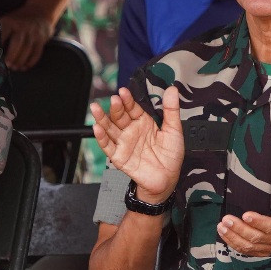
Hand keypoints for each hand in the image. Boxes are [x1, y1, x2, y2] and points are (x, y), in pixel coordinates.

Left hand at [0, 7, 53, 69]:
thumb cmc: (18, 20)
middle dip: (12, 55)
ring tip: (15, 68)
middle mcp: (22, 26)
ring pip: (27, 48)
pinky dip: (31, 61)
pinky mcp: (42, 38)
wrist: (40, 11)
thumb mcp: (7, 20)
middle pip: (17, 42)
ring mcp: (33, 32)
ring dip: (21, 60)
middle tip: (7, 65)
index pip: (3, 33)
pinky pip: (37, 51)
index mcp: (9, 21)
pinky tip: (25, 67)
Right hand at [92, 85, 183, 202]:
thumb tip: (172, 90)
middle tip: (114, 100)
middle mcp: (131, 131)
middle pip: (119, 116)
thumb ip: (171, 110)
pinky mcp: (119, 157)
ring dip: (102, 119)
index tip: (124, 91)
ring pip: (109, 129)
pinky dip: (101, 138)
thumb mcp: (174, 130)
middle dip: (115, 108)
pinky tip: (97, 128)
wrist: (167, 179)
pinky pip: (108, 146)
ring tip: (96, 108)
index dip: (127, 100)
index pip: (132, 108)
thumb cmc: (170, 156)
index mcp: (143, 123)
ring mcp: (124, 143)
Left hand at [217, 171, 270, 257]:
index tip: (245, 215)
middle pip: (257, 236)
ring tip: (222, 226)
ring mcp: (269, 246)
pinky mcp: (262, 250)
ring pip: (250, 245)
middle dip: (240, 228)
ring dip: (234, 237)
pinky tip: (224, 233)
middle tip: (227, 219)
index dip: (259, 222)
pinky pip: (246, 250)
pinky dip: (233, 243)